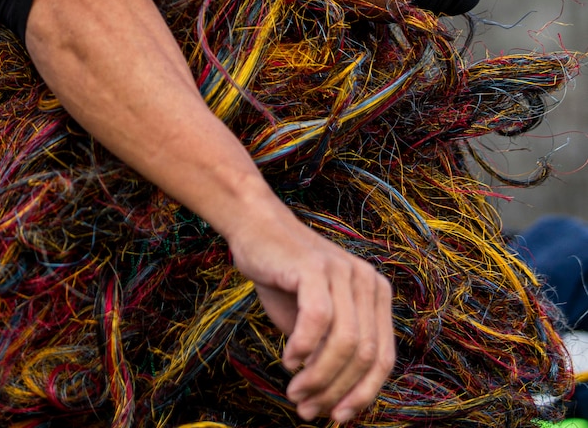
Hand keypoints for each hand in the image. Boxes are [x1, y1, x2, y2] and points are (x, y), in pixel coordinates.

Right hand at [228, 200, 394, 422]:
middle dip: (335, 391)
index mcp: (377, 296)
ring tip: (295, 390)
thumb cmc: (285, 280)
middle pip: (365, 355)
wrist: (255, 229)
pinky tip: (288, 358)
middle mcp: (368, 281)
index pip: (384, 359)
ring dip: (317, 377)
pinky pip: (318, 320)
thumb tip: (334, 408)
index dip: (363, 395)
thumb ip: (330, 355)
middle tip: (304, 407)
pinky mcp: (316, 267)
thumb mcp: (315, 323)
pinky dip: (303, 348)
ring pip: (345, 343)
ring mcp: (343, 271)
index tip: (337, 418)